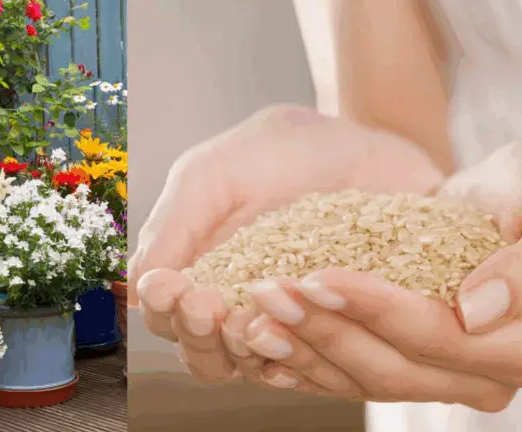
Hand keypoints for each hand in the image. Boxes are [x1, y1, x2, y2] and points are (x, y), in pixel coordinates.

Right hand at [129, 105, 443, 381]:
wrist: (365, 145)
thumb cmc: (283, 151)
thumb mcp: (213, 174)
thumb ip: (173, 225)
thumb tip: (141, 285)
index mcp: (195, 265)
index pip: (163, 310)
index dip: (162, 307)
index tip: (172, 286)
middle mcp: (232, 300)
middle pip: (197, 350)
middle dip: (195, 334)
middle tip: (207, 305)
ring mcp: (281, 319)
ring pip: (243, 366)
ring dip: (235, 353)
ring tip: (248, 320)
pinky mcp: (328, 328)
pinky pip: (303, 366)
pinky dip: (289, 364)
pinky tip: (289, 349)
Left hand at [232, 142, 521, 410]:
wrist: (483, 204)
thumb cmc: (509, 194)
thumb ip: (520, 264)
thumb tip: (475, 310)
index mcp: (515, 345)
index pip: (441, 338)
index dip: (376, 312)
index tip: (319, 279)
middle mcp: (474, 375)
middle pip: (389, 369)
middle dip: (322, 331)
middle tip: (269, 294)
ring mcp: (429, 378)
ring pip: (356, 382)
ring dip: (299, 351)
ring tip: (250, 320)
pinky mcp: (392, 368)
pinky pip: (340, 381)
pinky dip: (298, 365)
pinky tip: (257, 349)